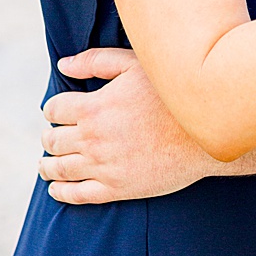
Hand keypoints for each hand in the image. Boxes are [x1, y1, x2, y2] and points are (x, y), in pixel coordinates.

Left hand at [40, 48, 217, 203]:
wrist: (209, 131)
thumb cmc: (174, 94)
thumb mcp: (137, 66)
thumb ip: (97, 61)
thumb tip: (63, 65)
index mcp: (94, 107)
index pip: (54, 109)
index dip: (54, 108)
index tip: (59, 111)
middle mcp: (93, 138)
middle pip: (52, 139)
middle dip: (50, 135)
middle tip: (53, 135)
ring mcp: (104, 165)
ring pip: (59, 167)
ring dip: (47, 164)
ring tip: (47, 163)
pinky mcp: (117, 188)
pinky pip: (77, 194)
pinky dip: (60, 191)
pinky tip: (56, 187)